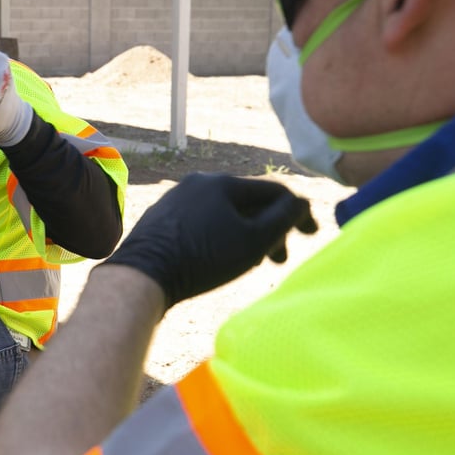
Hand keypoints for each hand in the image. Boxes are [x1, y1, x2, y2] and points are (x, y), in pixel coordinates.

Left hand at [103, 173, 316, 308]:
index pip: (272, 191)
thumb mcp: (253, 241)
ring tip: (252, 261)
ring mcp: (176, 198)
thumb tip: (300, 203)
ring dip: (244, 234)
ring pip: (223, 212)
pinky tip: (219, 258)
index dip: (297, 213)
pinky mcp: (161, 217)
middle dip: (269, 229)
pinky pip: (201, 221)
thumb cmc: (203, 258)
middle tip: (279, 259)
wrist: (143, 273)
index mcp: (222, 181)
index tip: (311, 235)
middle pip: (247, 202)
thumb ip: (283, 219)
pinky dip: (219, 236)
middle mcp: (198, 181)